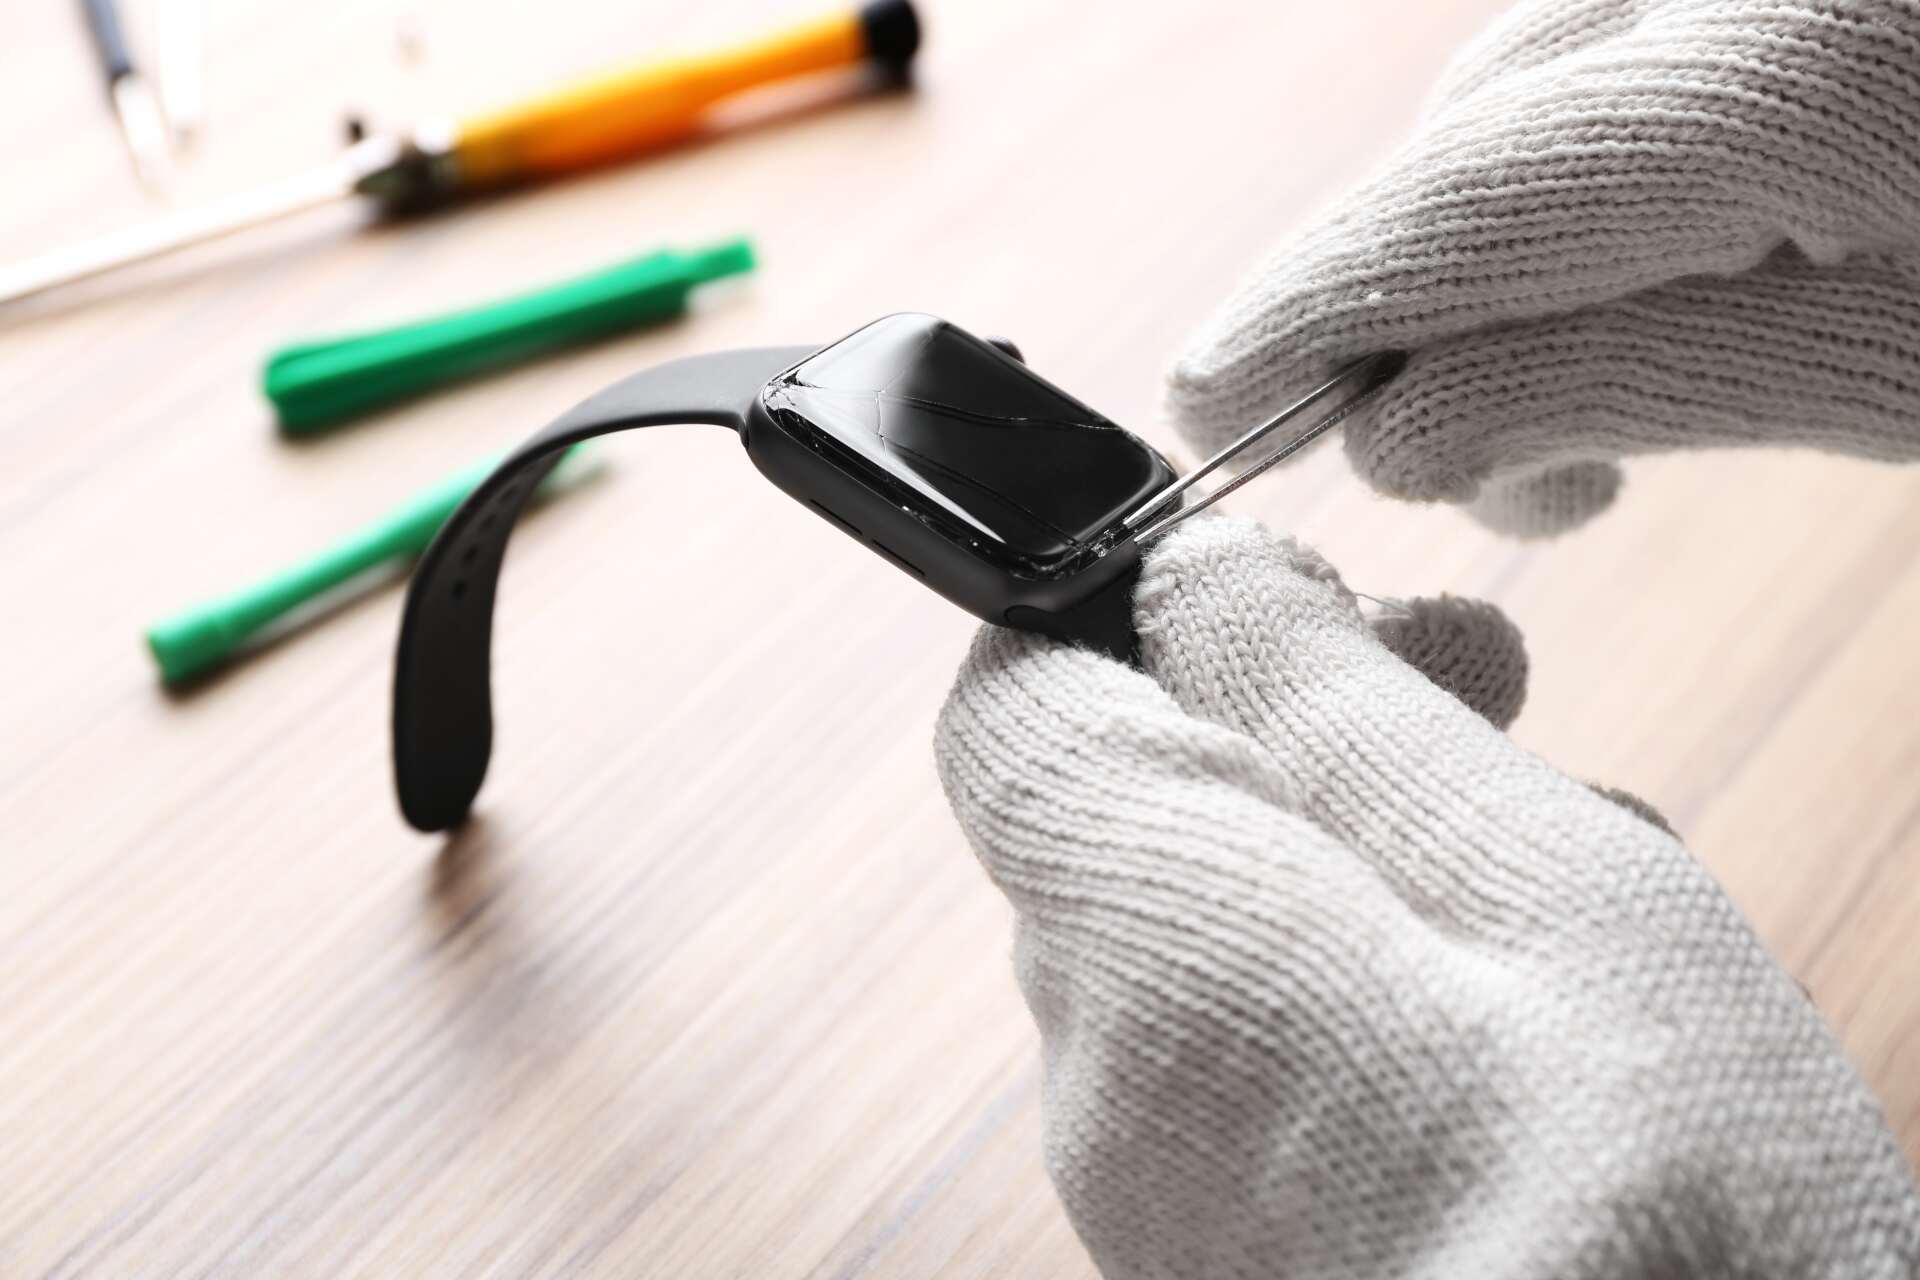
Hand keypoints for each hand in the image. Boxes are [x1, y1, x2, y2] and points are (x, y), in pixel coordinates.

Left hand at [935, 517, 1919, 1277]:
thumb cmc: (1654, 1213)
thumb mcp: (1536, 886)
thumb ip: (1338, 711)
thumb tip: (1201, 577)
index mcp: (1151, 954)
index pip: (1011, 719)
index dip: (1120, 617)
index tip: (1271, 594)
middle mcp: (1105, 1082)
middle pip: (1127, 817)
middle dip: (1286, 724)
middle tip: (1469, 683)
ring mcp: (1153, 1183)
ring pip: (1208, 928)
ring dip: (1351, 852)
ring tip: (1540, 861)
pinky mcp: (1217, 1243)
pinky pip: (1243, 1048)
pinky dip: (1353, 980)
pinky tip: (1511, 1004)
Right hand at [1168, 0, 1919, 535]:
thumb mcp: (1895, 374)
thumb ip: (1624, 387)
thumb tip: (1400, 429)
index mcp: (1802, 68)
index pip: (1469, 196)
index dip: (1311, 307)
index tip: (1204, 402)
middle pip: (1481, 128)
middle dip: (1425, 307)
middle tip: (1483, 479)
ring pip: (1535, 94)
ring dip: (1505, 255)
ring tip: (1579, 413)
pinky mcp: (1769, 3)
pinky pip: (1613, 64)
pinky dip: (1584, 188)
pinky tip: (1632, 277)